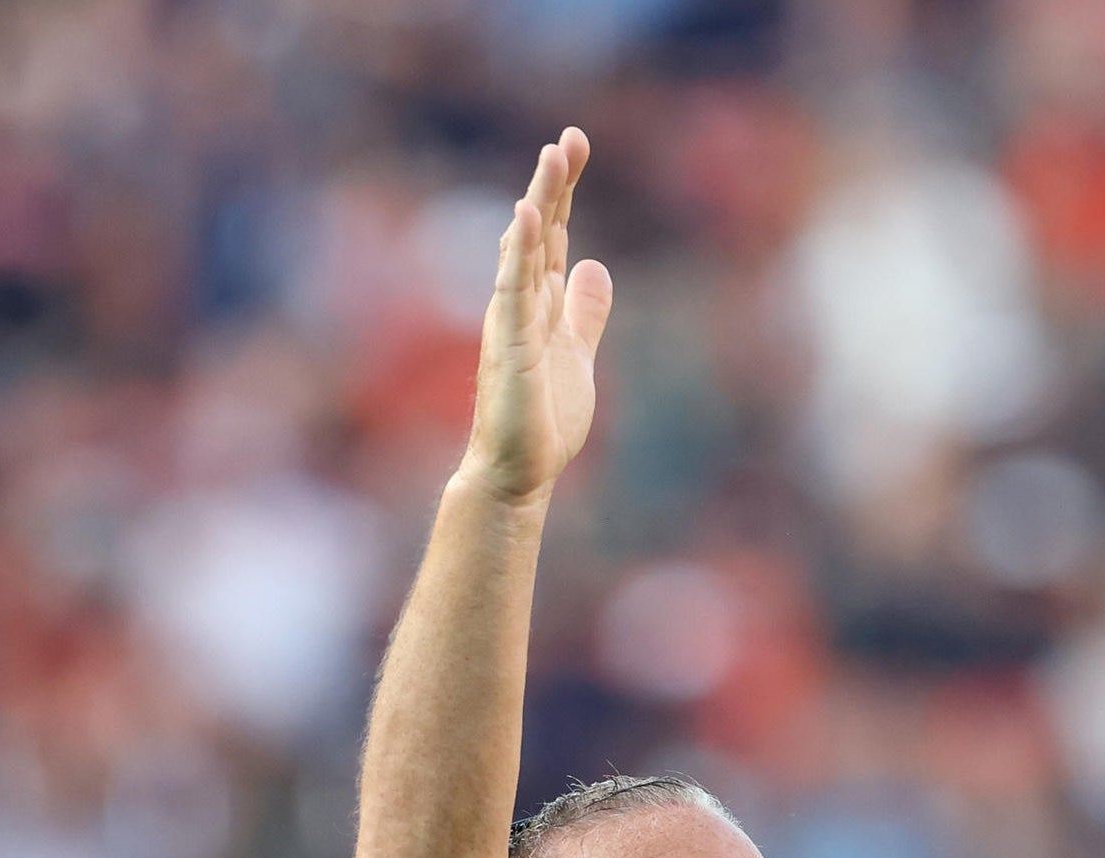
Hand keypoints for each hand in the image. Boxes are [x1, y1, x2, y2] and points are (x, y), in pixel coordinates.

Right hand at [459, 128, 614, 506]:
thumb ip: (585, 310)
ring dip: (538, 203)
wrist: (520, 472)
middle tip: (569, 139)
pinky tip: (525, 218)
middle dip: (554, 184)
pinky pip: (512, 289)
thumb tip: (595, 264)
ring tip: (551, 158)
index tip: (574, 145)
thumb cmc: (543, 418)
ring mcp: (512, 321)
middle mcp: (522, 302)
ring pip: (524, 250)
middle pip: (539, 231)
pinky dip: (518, 252)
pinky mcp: (509, 345)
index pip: (554, 234)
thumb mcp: (577, 352)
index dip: (564, 191)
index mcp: (540, 302)